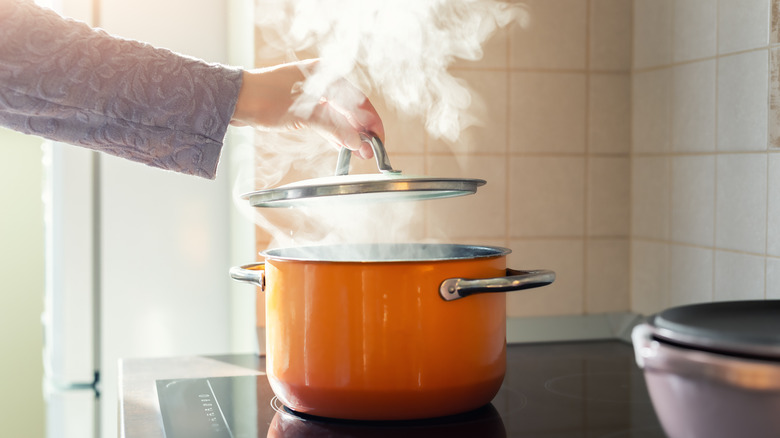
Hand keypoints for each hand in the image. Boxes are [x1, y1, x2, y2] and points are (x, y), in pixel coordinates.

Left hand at [230, 59, 383, 158]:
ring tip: (359, 153)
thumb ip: (335, 128)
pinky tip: (343, 146)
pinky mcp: (302, 106)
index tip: (378, 140)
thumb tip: (357, 142)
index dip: (371, 122)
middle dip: (361, 131)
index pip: (359, 100)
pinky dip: (334, 133)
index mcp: (326, 74)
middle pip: (350, 109)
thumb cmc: (265, 98)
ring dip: (349, 134)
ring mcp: (312, 94)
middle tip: (369, 152)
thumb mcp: (305, 114)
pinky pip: (325, 120)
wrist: (234, 99)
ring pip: (338, 116)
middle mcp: (322, 81)